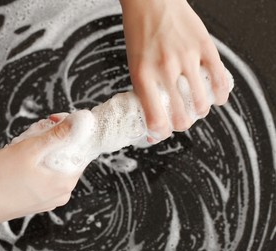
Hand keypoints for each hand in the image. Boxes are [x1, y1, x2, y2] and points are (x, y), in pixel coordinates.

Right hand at [0, 113, 82, 227]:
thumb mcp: (28, 150)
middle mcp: (60, 194)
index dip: (70, 130)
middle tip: (35, 129)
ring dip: (42, 149)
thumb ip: (56, 135)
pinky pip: (43, 176)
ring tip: (22, 143)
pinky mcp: (34, 201)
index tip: (55, 119)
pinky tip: (18, 158)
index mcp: (65, 183)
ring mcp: (47, 200)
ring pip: (53, 165)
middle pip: (67, 157)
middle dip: (53, 139)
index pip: (81, 150)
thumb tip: (79, 122)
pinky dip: (35, 163)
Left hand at [120, 0, 229, 142]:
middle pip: (182, 117)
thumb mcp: (134, 65)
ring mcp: (186, 57)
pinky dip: (220, 95)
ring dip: (199, 112)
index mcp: (142, 76)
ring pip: (201, 103)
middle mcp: (165, 69)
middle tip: (179, 120)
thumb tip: (154, 122)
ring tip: (195, 108)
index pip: (156, 120)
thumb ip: (144, 93)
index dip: (160, 133)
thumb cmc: (140, 33)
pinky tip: (217, 97)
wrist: (151, 1)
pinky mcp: (204, 46)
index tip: (160, 133)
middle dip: (181, 125)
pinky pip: (220, 79)